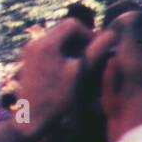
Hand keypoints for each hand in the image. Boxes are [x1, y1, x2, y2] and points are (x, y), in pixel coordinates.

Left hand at [14, 17, 94, 131]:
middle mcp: (34, 43)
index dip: (88, 33)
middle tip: (91, 56)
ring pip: (56, 39)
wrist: (32, 116)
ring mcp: (30, 51)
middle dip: (80, 40)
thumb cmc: (57, 97)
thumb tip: (112, 34)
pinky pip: (49, 47)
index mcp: (45, 43)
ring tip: (82, 64)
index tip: (97, 48)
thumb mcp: (80, 72)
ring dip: (72, 47)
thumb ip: (96, 50)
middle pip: (63, 30)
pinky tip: (70, 68)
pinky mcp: (29, 59)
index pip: (71, 24)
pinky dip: (62, 52)